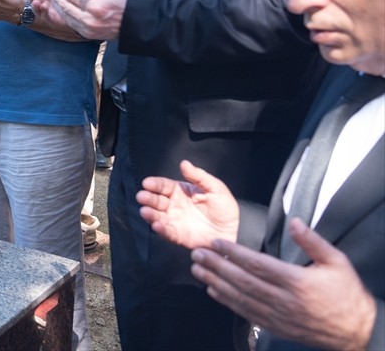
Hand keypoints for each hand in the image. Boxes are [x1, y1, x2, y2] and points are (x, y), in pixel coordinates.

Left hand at [26, 0, 125, 39]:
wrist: (135, 23)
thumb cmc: (125, 3)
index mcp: (96, 7)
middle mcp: (89, 20)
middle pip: (65, 6)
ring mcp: (88, 29)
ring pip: (65, 16)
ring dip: (56, 6)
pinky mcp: (88, 34)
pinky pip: (71, 23)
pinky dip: (63, 15)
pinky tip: (59, 8)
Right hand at [137, 160, 239, 248]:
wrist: (234, 231)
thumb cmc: (225, 209)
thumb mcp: (216, 189)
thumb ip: (199, 176)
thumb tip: (184, 163)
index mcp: (180, 192)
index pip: (163, 186)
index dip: (154, 184)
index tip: (147, 183)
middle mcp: (173, 206)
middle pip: (156, 200)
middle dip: (147, 198)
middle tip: (141, 197)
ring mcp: (174, 221)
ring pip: (157, 216)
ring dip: (149, 214)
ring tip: (145, 211)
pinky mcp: (178, 236)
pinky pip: (166, 232)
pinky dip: (160, 230)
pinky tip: (157, 225)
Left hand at [192, 220, 376, 349]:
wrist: (355, 330)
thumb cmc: (346, 293)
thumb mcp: (337, 262)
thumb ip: (313, 241)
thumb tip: (294, 222)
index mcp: (297, 282)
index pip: (257, 264)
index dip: (234, 253)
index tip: (216, 242)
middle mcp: (284, 300)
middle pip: (243, 280)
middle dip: (216, 265)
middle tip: (196, 253)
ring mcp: (278, 316)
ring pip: (240, 298)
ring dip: (216, 282)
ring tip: (197, 269)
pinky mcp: (275, 327)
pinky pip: (246, 313)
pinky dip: (227, 301)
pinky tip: (213, 291)